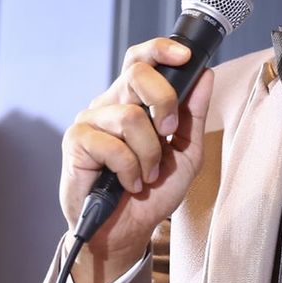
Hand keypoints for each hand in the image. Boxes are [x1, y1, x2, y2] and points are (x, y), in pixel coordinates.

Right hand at [60, 38, 213, 282]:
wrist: (125, 233)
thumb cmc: (152, 194)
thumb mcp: (186, 155)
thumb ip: (194, 116)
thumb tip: (205, 76)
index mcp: (135, 102)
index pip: (142, 60)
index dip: (161, 49)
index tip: (186, 56)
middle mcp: (111, 104)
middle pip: (137, 73)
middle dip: (165, 102)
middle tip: (169, 135)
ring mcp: (91, 121)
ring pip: (130, 117)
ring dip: (148, 154)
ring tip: (146, 176)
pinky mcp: (76, 142)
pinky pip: (111, 144)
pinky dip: (129, 168)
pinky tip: (128, 183)